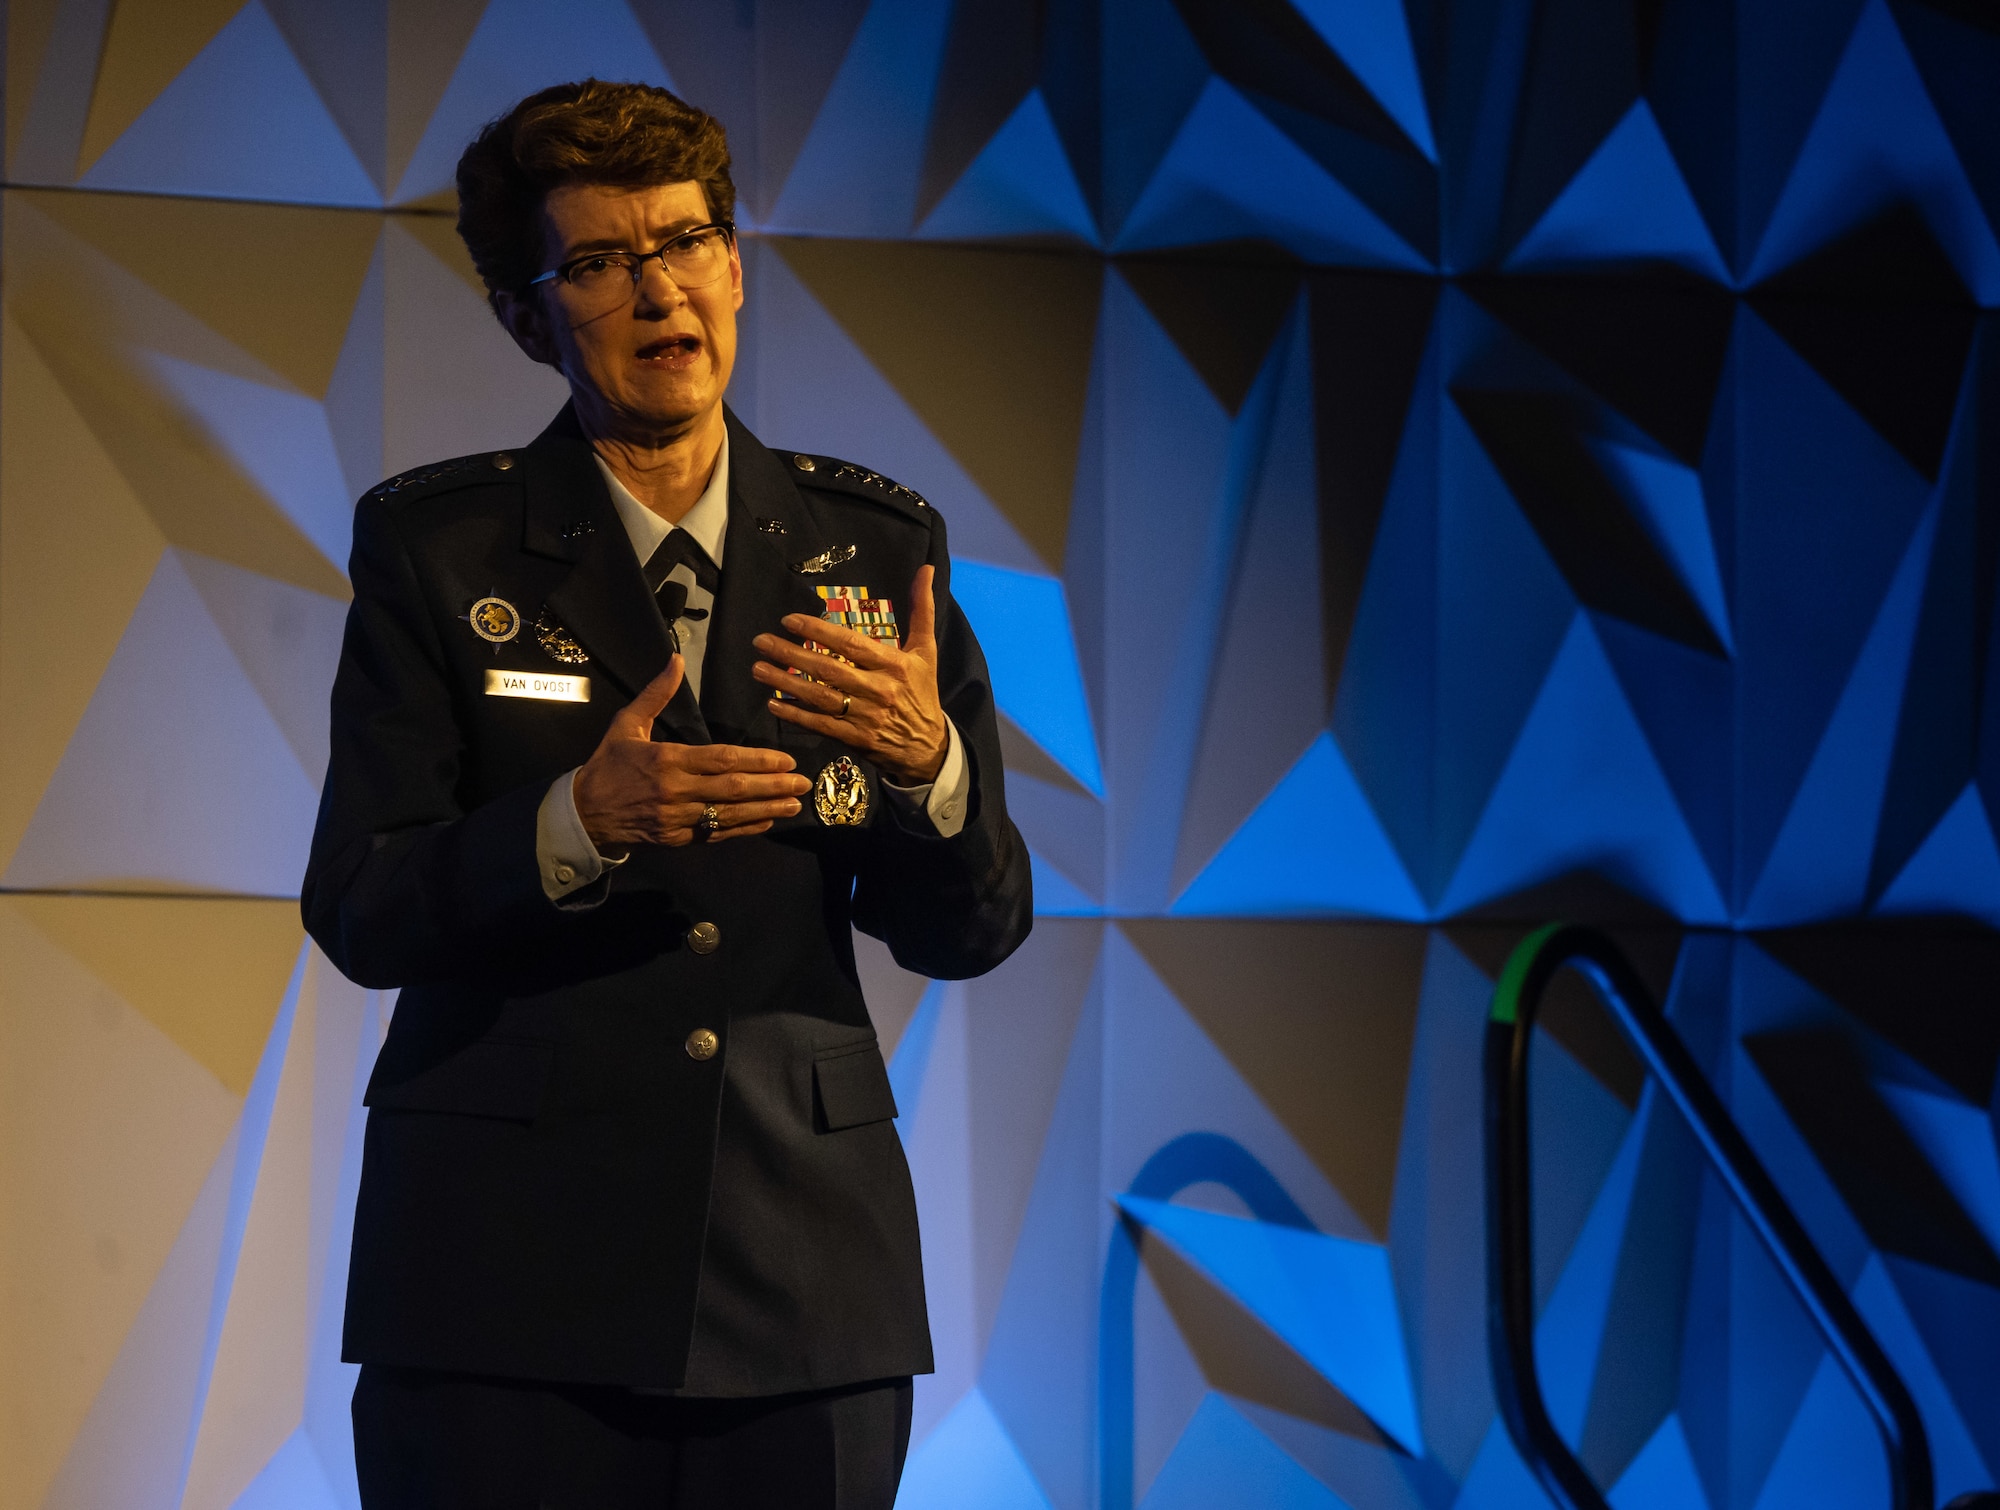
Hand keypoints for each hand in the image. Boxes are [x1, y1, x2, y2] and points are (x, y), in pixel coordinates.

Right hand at [574, 655, 810, 852]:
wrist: (583, 814)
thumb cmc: (609, 765)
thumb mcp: (627, 725)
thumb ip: (655, 694)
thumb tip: (675, 660)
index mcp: (668, 760)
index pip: (722, 759)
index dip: (757, 760)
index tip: (785, 760)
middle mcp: (677, 791)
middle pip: (734, 788)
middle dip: (772, 786)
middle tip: (803, 782)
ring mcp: (678, 819)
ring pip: (730, 814)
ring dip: (766, 810)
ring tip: (794, 804)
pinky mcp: (677, 840)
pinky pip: (717, 834)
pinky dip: (744, 829)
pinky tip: (767, 822)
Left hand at [752, 566, 948, 784]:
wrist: (929, 747)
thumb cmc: (922, 693)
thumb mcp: (926, 652)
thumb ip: (922, 609)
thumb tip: (926, 569)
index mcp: (894, 664)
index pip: (850, 644)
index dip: (818, 632)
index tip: (788, 620)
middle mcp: (879, 689)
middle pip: (828, 669)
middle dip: (791, 654)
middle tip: (761, 642)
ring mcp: (866, 717)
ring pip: (820, 697)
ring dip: (785, 683)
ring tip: (758, 669)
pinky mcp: (856, 740)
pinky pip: (821, 725)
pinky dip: (796, 716)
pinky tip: (773, 704)